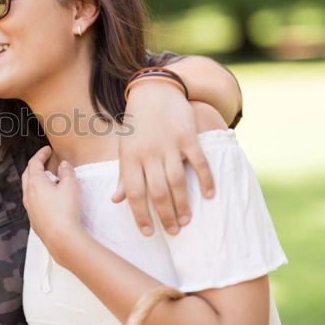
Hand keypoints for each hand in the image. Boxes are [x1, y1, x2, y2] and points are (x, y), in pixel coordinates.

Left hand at [22, 146, 83, 259]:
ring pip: (29, 189)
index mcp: (35, 183)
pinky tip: (49, 199)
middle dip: (35, 166)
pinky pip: (33, 202)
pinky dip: (39, 195)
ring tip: (49, 180)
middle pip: (27, 175)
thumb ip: (67, 172)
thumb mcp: (71, 185)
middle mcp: (28, 194)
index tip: (47, 150)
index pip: (34, 163)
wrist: (61, 237)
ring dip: (37, 181)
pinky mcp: (34, 220)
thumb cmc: (66, 209)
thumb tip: (63, 165)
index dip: (41, 154)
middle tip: (44, 162)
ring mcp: (29, 208)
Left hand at [114, 80, 214, 235]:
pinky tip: (209, 195)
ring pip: (177, 182)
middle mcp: (148, 154)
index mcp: (129, 158)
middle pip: (157, 192)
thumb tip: (115, 201)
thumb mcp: (125, 149)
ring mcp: (169, 145)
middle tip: (173, 232)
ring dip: (183, 204)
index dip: (140, 215)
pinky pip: (199, 162)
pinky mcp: (187, 136)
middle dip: (165, 216)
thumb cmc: (137, 126)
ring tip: (187, 220)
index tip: (147, 233)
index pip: (133, 193)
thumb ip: (123, 176)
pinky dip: (206, 180)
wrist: (153, 92)